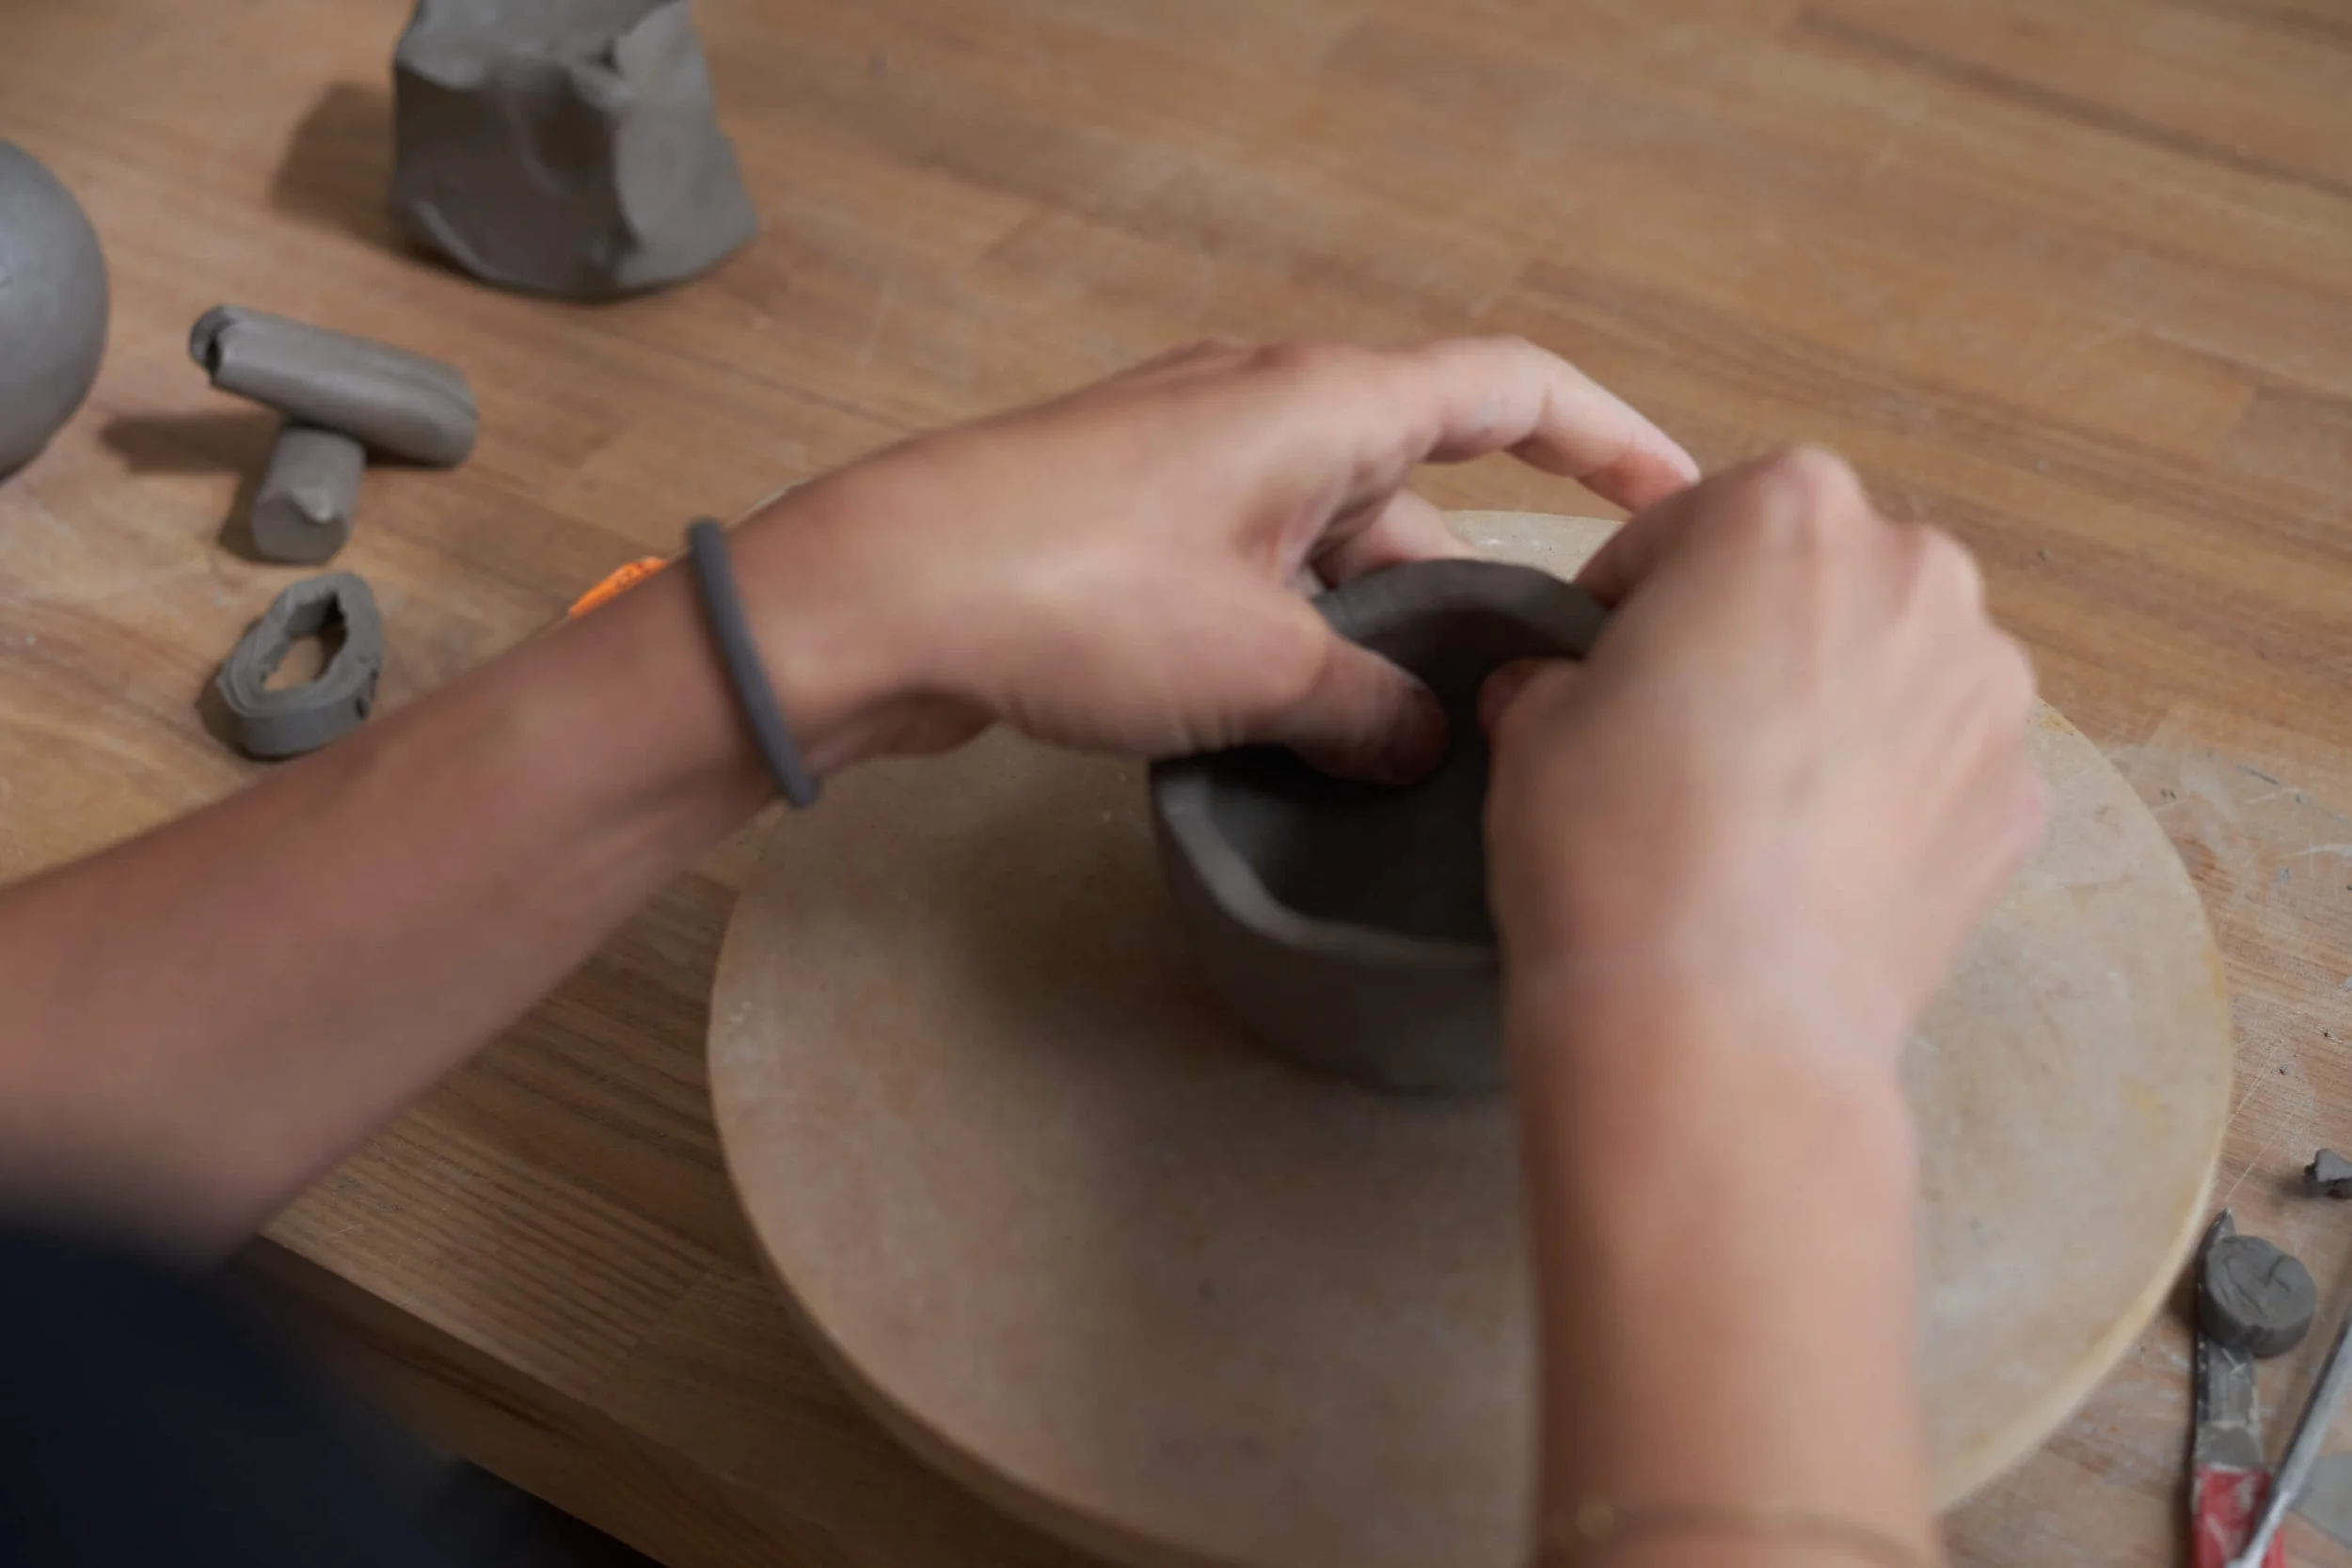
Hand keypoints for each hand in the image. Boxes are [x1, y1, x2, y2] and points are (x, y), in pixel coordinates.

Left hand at [727, 337, 1694, 780]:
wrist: (875, 599)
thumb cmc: (1071, 595)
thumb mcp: (1256, 667)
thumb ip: (1369, 707)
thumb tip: (1427, 745)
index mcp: (1324, 402)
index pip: (1514, 389)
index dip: (1612, 442)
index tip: (1678, 507)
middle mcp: (1266, 411)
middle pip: (1421, 483)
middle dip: (1473, 588)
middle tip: (1528, 697)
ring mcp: (1194, 464)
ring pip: (1335, 541)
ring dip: (1372, 632)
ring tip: (1409, 746)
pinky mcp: (1134, 521)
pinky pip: (1259, 569)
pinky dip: (1297, 635)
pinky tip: (1301, 730)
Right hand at [1484, 448, 2044, 1081]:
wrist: (1717, 1025)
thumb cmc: (1614, 845)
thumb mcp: (1533, 721)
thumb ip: (1558, 671)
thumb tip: (1556, 688)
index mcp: (1789, 510)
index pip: (1689, 523)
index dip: (1629, 596)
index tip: (1598, 660)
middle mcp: (1917, 573)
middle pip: (1815, 581)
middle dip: (1751, 638)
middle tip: (1679, 734)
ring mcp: (1988, 691)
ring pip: (1890, 671)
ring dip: (1830, 711)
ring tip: (1750, 812)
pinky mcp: (2018, 801)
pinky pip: (1936, 772)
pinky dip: (1885, 800)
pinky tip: (1811, 868)